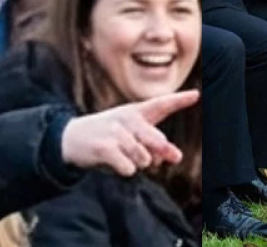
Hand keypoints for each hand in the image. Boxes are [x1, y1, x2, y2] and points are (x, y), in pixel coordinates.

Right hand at [60, 90, 198, 175]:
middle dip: (162, 152)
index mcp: (136, 112)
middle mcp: (127, 119)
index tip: (196, 95)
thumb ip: (154, 145)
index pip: (160, 105)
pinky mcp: (104, 147)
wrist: (70, 138)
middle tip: (165, 157)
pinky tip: (117, 164)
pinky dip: (126, 170)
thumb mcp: (131, 136)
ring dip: (137, 165)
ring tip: (124, 157)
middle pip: (157, 140)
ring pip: (143, 158)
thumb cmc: (107, 137)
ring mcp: (115, 132)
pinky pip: (128, 167)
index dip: (179, 100)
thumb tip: (174, 157)